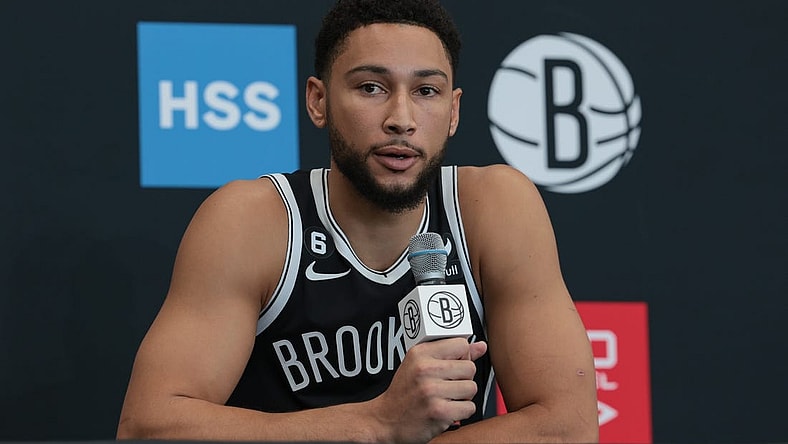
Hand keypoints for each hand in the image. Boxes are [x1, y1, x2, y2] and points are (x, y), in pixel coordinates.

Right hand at [368, 338, 487, 442]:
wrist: (385, 421)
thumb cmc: (404, 392)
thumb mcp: (420, 364)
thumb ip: (451, 353)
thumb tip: (480, 346)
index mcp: (420, 353)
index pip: (461, 344)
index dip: (461, 357)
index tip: (452, 365)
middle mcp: (425, 370)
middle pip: (470, 367)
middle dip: (463, 378)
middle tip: (447, 385)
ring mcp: (432, 391)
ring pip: (471, 388)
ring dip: (463, 396)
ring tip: (446, 397)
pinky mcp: (439, 412)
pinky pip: (469, 407)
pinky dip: (461, 411)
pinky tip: (447, 409)